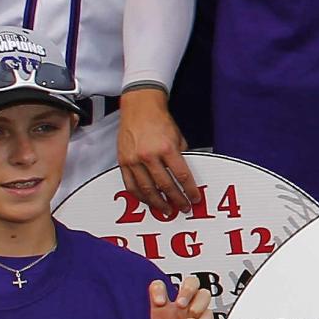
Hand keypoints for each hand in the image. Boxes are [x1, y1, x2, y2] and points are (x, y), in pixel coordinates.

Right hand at [118, 90, 201, 217]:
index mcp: (166, 148)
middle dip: (176, 199)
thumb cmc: (159, 121)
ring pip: (146, 189)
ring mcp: (134, 159)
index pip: (182, 175)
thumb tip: (186, 175)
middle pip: (165, 185)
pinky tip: (148, 201)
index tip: (195, 198)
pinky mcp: (123, 161)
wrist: (139, 108)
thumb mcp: (178, 137)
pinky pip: (130, 184)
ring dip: (157, 202)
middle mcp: (149, 155)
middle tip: (183, 208)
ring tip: (166, 210)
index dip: (190, 190)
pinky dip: (140, 196)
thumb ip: (182, 156)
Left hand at [147, 275, 215, 318]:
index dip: (160, 289)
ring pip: (203, 295)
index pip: (159, 289)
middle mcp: (178, 312)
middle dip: (187, 289)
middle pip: (188, 284)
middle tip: (182, 303)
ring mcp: (194, 318)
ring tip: (194, 317)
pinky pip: (211, 315)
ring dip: (199, 302)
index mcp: (160, 314)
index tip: (162, 301)